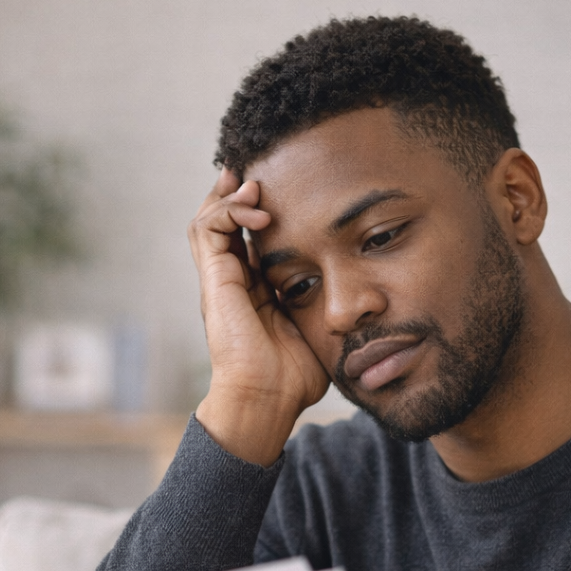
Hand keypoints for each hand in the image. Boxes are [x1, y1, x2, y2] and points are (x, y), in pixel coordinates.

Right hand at [189, 169, 328, 465]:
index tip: (290, 188)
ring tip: (257, 184)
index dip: (261, 210)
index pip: (249, 238)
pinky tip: (259, 209)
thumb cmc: (294, 378)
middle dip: (240, 191)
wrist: (266, 400)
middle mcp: (232, 282)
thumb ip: (330, 309)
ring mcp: (220, 281)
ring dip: (231, 196)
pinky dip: (229, 210)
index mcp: (254, 291)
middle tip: (263, 170)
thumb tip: (361, 300)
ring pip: (209, 219)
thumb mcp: (320, 331)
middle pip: (224, 221)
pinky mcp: (215, 281)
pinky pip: (208, 229)